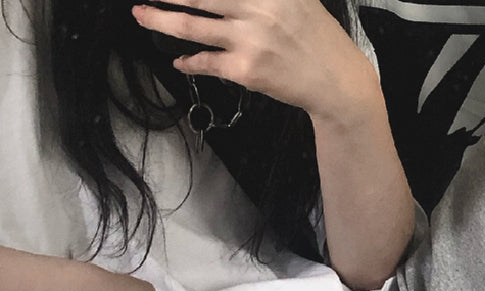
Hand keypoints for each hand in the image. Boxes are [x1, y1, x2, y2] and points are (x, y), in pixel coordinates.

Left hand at [131, 0, 376, 121]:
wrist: (337, 83)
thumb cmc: (318, 39)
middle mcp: (257, 7)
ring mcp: (249, 40)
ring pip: (193, 27)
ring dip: (160, 19)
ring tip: (140, 15)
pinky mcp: (246, 70)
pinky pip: (207, 62)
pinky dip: (189, 61)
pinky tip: (178, 59)